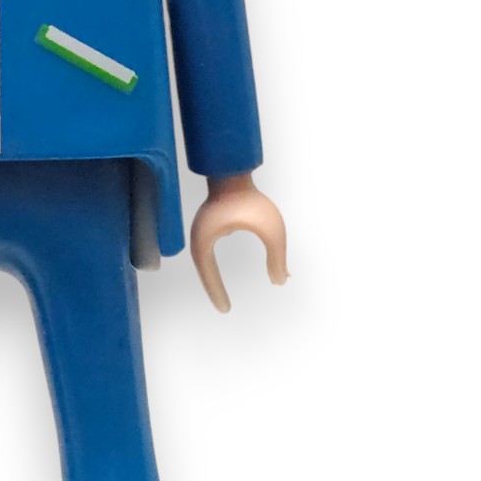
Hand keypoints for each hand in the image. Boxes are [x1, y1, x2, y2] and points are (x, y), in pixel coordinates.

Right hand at [189, 173, 287, 313]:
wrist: (233, 171)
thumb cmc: (251, 199)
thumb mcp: (271, 230)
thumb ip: (277, 256)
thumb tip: (281, 282)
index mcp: (204, 241)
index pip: (208, 276)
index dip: (216, 294)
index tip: (226, 310)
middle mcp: (198, 238)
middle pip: (205, 272)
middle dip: (214, 290)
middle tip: (224, 308)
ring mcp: (203, 230)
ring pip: (207, 262)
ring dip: (215, 278)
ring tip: (224, 295)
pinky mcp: (211, 225)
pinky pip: (212, 251)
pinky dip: (218, 264)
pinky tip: (230, 267)